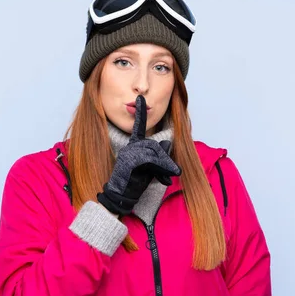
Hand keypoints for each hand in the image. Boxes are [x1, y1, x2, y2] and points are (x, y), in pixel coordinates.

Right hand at [97, 95, 181, 215]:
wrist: (121, 197)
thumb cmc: (134, 184)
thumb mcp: (152, 169)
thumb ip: (159, 156)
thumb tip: (167, 141)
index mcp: (134, 146)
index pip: (139, 127)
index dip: (141, 112)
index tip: (141, 98)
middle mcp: (130, 147)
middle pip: (154, 145)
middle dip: (165, 159)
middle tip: (173, 172)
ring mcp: (128, 153)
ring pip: (153, 152)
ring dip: (164, 165)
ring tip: (168, 177)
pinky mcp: (129, 161)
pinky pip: (149, 159)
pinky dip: (160, 167)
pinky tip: (165, 177)